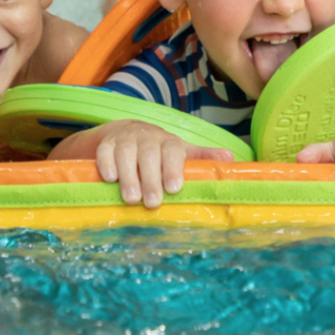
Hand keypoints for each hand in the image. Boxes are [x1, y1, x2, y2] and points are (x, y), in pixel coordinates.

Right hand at [93, 121, 233, 208]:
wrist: (124, 132)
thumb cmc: (158, 150)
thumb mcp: (180, 152)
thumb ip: (202, 157)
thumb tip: (230, 160)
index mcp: (169, 142)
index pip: (173, 151)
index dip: (173, 168)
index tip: (174, 188)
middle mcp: (147, 138)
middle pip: (149, 155)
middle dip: (151, 179)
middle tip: (152, 203)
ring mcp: (125, 140)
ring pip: (126, 153)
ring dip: (128, 176)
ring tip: (131, 198)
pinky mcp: (105, 144)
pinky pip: (104, 152)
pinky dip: (106, 164)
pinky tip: (110, 179)